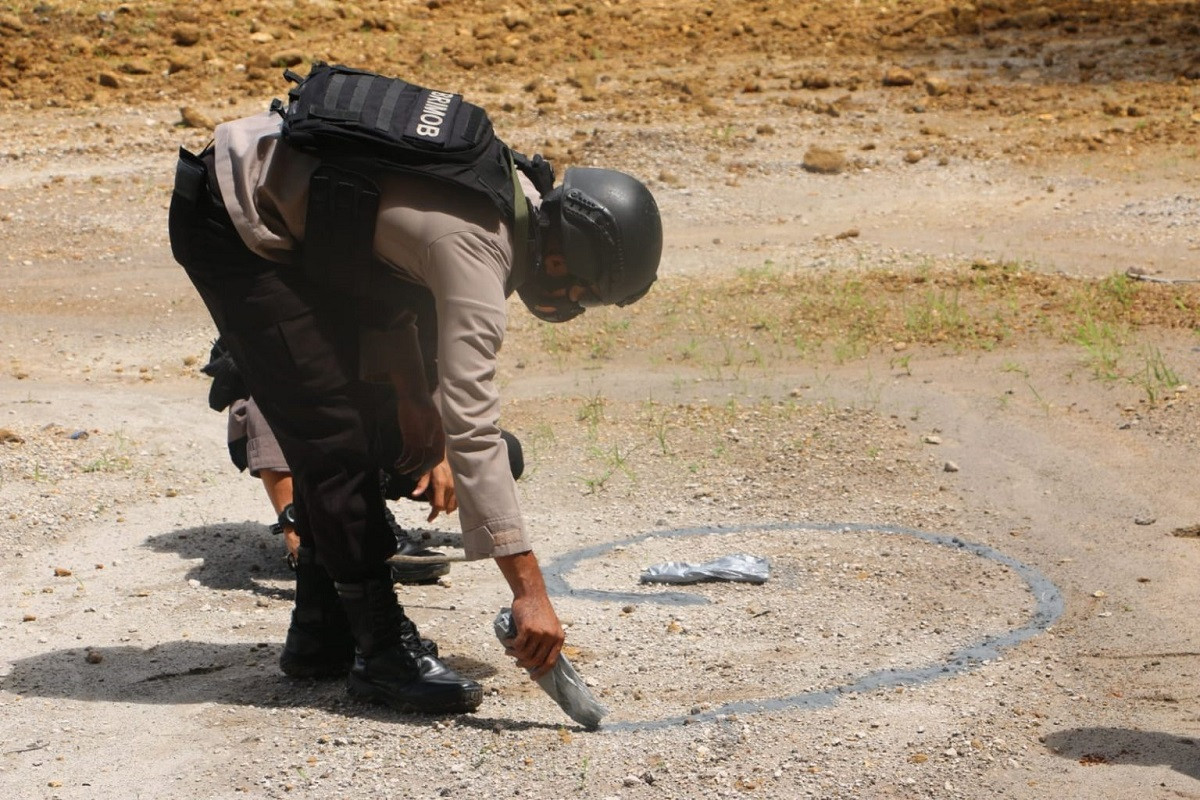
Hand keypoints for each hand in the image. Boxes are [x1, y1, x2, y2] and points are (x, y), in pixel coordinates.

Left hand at [393, 398, 444, 476]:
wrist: (411, 395)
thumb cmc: (422, 403)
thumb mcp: (427, 415)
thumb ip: (428, 430)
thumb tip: (427, 445)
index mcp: (438, 437)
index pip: (437, 455)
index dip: (431, 465)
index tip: (422, 470)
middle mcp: (429, 442)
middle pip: (426, 460)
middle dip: (419, 469)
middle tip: (412, 476)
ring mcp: (419, 442)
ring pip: (415, 459)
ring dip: (408, 466)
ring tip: (400, 469)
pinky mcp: (409, 440)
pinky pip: (406, 454)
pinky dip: (402, 460)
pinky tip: (396, 464)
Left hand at [412, 457, 456, 521]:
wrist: (447, 454)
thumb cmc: (434, 463)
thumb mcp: (425, 472)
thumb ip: (421, 484)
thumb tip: (415, 494)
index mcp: (440, 484)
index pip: (438, 505)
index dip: (433, 514)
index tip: (429, 519)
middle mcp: (450, 487)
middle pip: (445, 507)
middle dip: (437, 508)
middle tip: (430, 498)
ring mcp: (457, 487)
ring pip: (452, 505)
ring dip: (445, 507)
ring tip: (439, 501)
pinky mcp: (461, 486)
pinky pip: (458, 501)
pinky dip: (453, 505)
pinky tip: (449, 503)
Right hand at [495, 550, 563, 679]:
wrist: (532, 593)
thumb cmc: (539, 610)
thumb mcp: (550, 626)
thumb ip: (547, 641)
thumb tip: (536, 662)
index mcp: (559, 638)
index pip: (551, 662)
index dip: (541, 672)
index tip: (533, 677)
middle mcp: (551, 637)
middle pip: (536, 660)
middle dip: (524, 664)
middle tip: (517, 663)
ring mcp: (539, 633)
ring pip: (524, 654)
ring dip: (515, 655)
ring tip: (509, 652)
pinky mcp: (527, 629)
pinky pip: (517, 645)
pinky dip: (510, 645)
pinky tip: (506, 642)